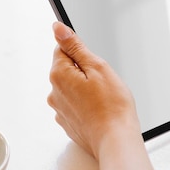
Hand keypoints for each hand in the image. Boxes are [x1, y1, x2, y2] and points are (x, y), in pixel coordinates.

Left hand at [48, 22, 140, 159]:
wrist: (115, 140)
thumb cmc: (112, 106)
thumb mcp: (97, 66)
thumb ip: (74, 46)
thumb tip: (58, 28)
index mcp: (58, 75)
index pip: (62, 49)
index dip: (81, 53)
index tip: (93, 63)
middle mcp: (54, 93)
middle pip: (67, 69)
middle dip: (84, 71)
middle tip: (103, 83)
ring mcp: (59, 110)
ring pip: (72, 88)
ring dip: (85, 89)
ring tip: (103, 99)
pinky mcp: (67, 122)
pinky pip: (75, 104)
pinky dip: (86, 104)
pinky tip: (99, 109)